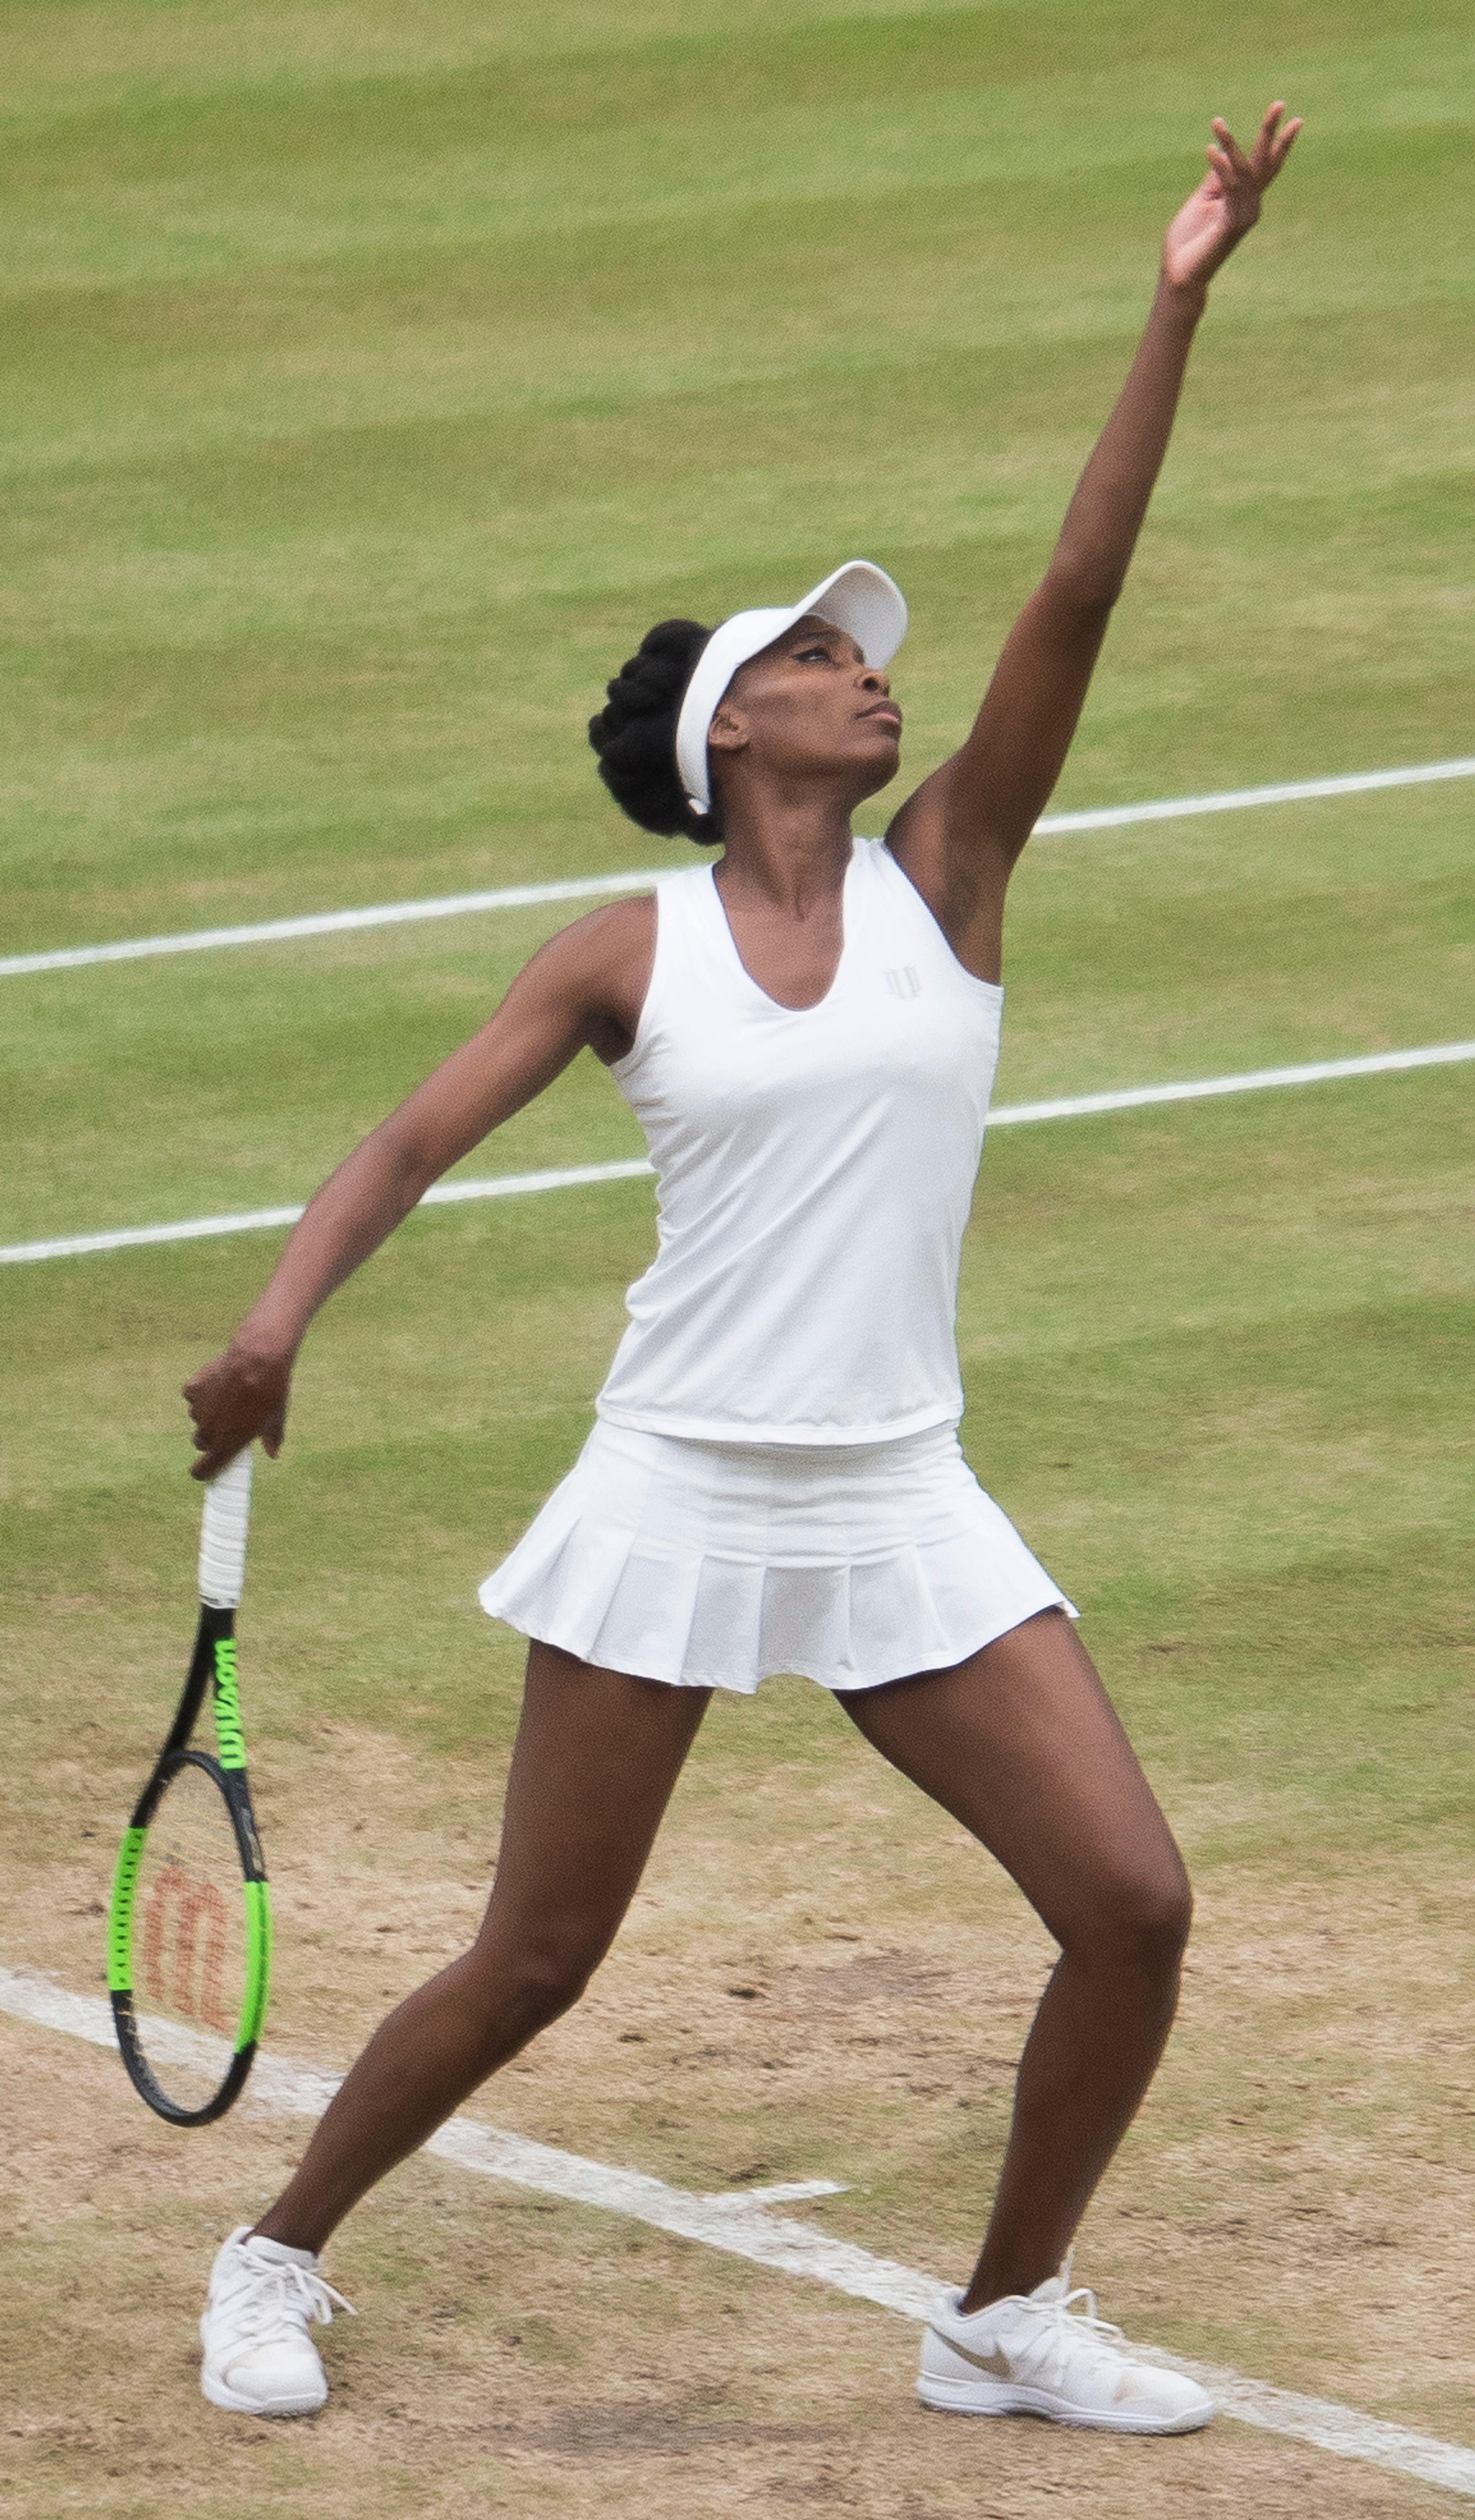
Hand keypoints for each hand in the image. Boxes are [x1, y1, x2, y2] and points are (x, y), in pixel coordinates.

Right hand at [184, 1336, 292, 1480]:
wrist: (257, 1360)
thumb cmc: (270, 1394)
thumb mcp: (275, 1420)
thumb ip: (271, 1440)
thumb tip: (274, 1453)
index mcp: (225, 1446)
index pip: (201, 1471)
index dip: (204, 1471)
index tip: (210, 1466)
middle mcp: (207, 1432)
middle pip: (201, 1442)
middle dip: (212, 1436)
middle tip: (230, 1423)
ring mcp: (196, 1410)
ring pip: (198, 1417)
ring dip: (209, 1412)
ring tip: (231, 1396)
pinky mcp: (191, 1390)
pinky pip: (195, 1396)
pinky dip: (204, 1392)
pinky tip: (221, 1381)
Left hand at [1161, 103, 1300, 296]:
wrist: (1179, 274)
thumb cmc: (1188, 241)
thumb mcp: (1202, 200)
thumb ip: (1215, 178)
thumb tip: (1222, 151)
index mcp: (1243, 199)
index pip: (1264, 167)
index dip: (1276, 143)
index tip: (1289, 117)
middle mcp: (1249, 206)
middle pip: (1265, 164)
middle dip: (1270, 133)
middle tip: (1279, 103)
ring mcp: (1244, 215)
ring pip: (1244, 172)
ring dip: (1230, 145)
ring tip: (1216, 122)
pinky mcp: (1232, 225)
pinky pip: (1229, 189)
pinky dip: (1221, 168)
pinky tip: (1210, 149)